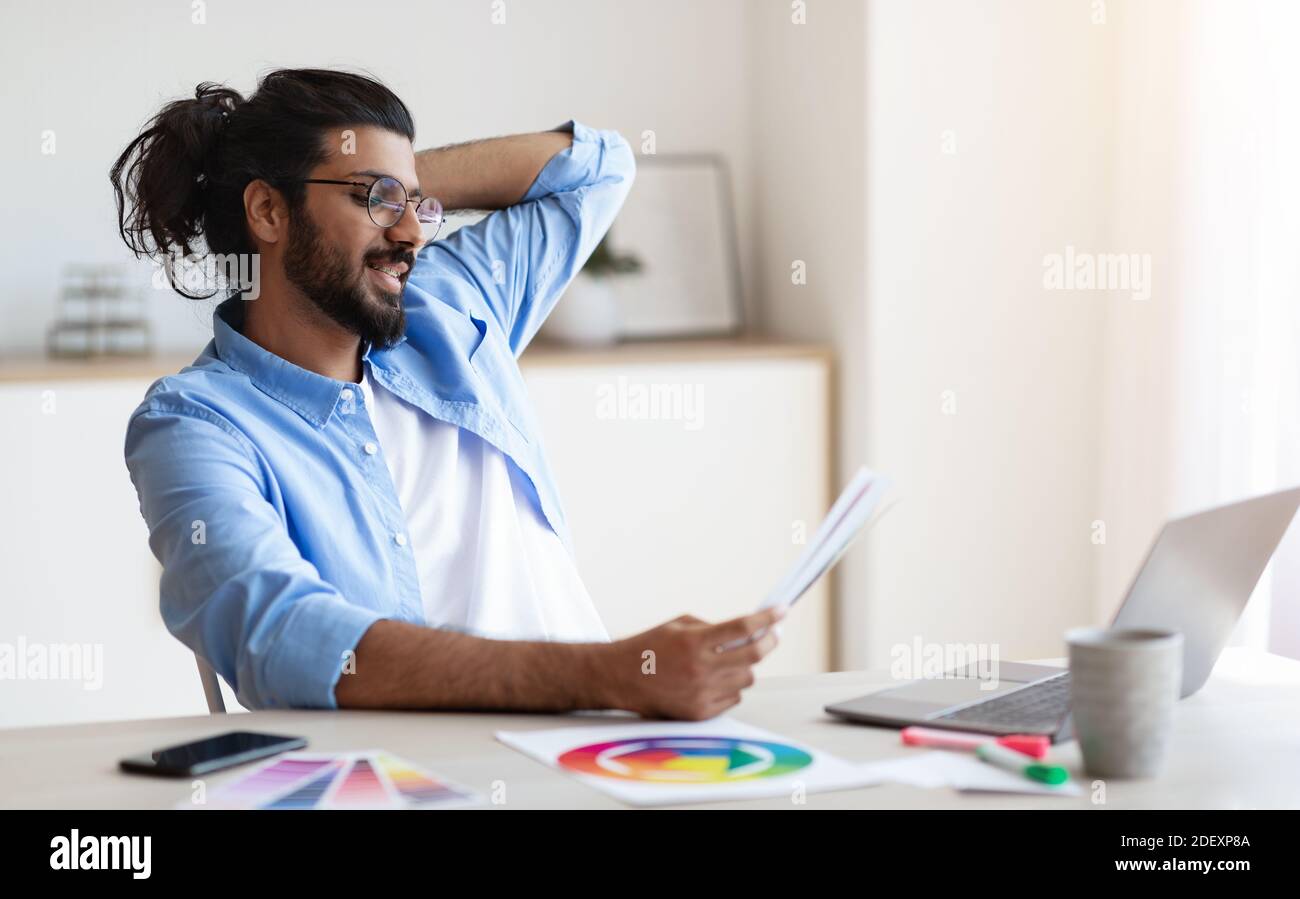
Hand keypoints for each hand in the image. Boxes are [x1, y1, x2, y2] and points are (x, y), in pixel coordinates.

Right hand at [599, 607, 784, 719]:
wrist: (619, 678)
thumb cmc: (649, 648)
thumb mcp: (680, 625)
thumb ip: (714, 628)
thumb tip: (749, 631)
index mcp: (694, 642)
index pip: (743, 627)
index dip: (767, 618)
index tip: (781, 610)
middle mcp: (700, 669)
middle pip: (754, 656)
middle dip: (769, 641)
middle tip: (773, 634)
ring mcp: (701, 694)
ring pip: (747, 678)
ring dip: (745, 666)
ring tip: (730, 659)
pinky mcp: (699, 712)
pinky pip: (733, 698)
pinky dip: (731, 686)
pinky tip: (714, 678)